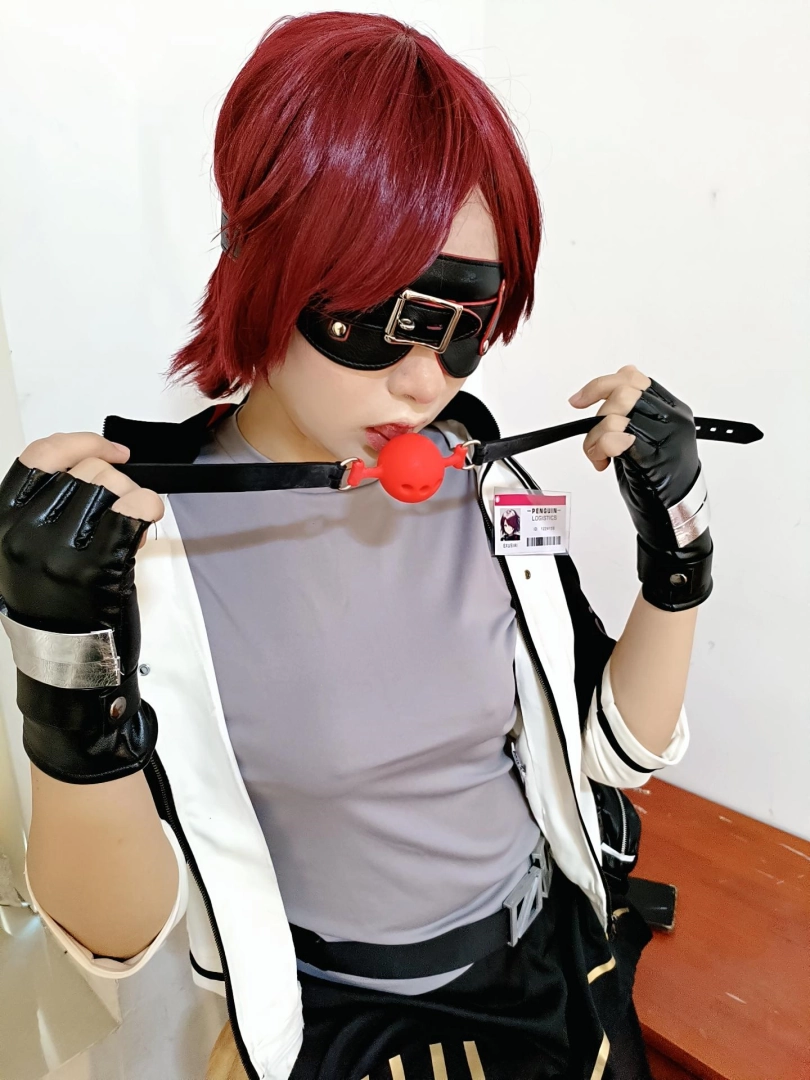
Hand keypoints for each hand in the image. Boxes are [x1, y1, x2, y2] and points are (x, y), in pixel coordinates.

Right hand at [0, 432, 163, 781]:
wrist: (67, 668)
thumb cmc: (56, 613)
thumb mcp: (31, 554)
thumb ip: (49, 510)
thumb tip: (96, 467)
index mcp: (1, 524)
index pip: (38, 457)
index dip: (80, 441)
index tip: (112, 449)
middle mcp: (22, 534)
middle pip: (84, 470)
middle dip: (117, 482)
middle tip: (124, 509)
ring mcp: (57, 550)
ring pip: (110, 485)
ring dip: (133, 497)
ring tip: (130, 527)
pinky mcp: (94, 566)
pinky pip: (134, 509)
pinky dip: (150, 506)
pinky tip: (150, 517)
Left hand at [568, 365, 711, 610]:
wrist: (675, 520)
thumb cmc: (660, 486)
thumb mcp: (645, 442)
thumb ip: (630, 416)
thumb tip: (606, 395)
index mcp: (673, 411)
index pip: (635, 379)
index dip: (601, 385)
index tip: (580, 400)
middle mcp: (673, 420)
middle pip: (624, 392)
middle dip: (596, 414)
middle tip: (592, 437)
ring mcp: (666, 438)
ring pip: (615, 415)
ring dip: (594, 438)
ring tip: (599, 457)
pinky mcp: (654, 458)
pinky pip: (617, 437)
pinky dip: (601, 447)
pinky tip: (603, 462)